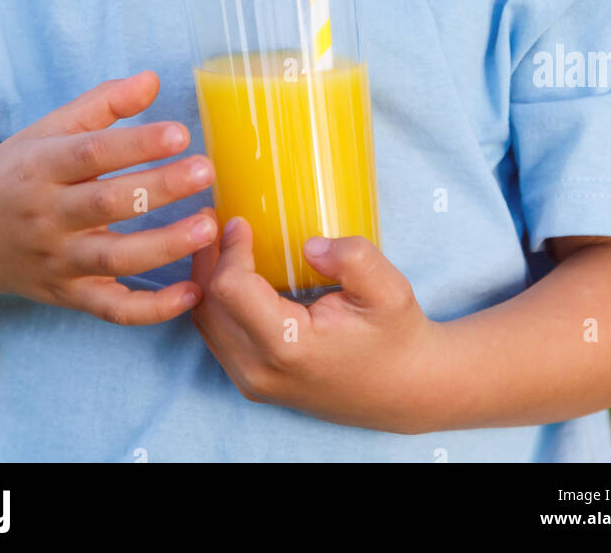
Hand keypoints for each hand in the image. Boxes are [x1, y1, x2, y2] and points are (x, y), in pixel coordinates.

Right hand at [0, 69, 216, 323]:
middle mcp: (46, 216)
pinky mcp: (68, 295)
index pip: (92, 154)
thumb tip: (153, 79)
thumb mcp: (46, 131)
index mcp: (41, 167)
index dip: (137, 144)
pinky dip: (152, 309)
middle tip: (206, 171)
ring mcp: (57, 261)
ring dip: (165, 245)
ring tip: (208, 227)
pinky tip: (191, 292)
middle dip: (160, 189)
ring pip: (114, 258)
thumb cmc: (16, 175)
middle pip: (106, 203)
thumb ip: (101, 104)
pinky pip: (112, 309)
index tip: (181, 133)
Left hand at [188, 209, 437, 433]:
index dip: (229, 249)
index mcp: (288, 346)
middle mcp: (260, 370)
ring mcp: (253, 382)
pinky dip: (216, 301)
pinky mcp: (254, 382)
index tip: (241, 220)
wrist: (404, 390)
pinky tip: (232, 272)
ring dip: (206, 279)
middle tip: (216, 220)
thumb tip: (308, 244)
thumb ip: (352, 258)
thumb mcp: (389, 289)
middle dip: (207, 258)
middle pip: (208, 305)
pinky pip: (218, 337)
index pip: (230, 289)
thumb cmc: (395, 336)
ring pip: (206, 323)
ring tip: (219, 241)